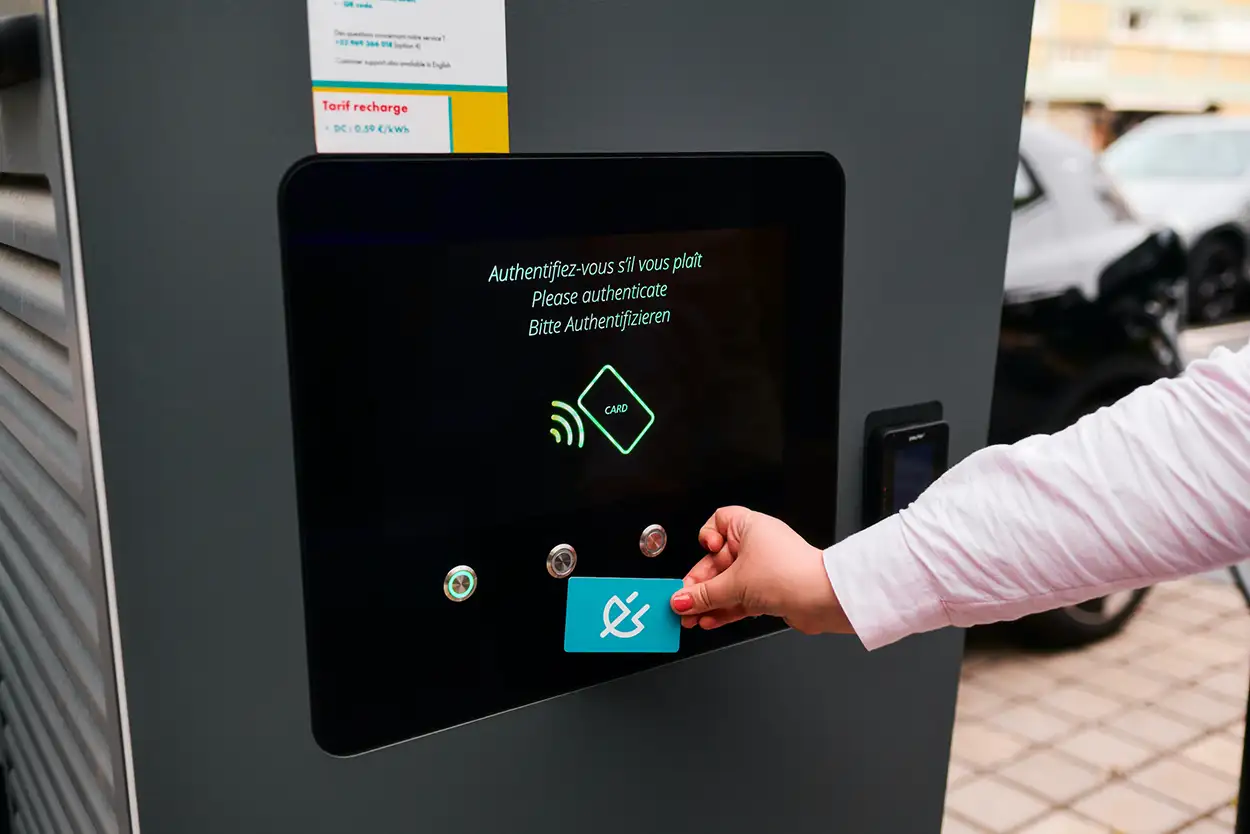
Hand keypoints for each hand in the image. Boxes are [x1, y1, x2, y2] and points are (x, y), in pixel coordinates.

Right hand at [669, 506, 853, 635]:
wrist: (823, 599)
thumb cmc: (790, 574)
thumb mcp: (735, 583)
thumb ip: (704, 594)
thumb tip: (681, 599)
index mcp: (750, 527)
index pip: (719, 522)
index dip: (706, 537)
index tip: (701, 553)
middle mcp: (757, 545)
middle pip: (717, 561)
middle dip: (699, 584)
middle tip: (683, 602)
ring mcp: (763, 569)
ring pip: (727, 584)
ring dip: (709, 602)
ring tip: (691, 618)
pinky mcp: (768, 592)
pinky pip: (739, 599)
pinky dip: (724, 609)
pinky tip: (709, 621)